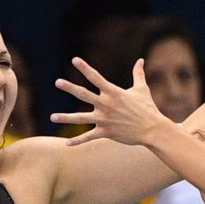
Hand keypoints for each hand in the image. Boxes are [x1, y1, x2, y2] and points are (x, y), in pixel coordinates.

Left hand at [51, 57, 168, 145]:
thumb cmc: (148, 108)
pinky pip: (88, 137)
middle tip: (57, 82)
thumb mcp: (142, 89)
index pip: (96, 77)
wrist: (152, 129)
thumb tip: (141, 60)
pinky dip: (77, 141)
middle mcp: (106, 104)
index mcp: (113, 92)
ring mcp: (104, 119)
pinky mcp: (106, 132)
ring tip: (52, 117)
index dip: (85, 68)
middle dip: (70, 88)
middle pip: (83, 95)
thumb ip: (138, 74)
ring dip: (65, 118)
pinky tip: (66, 144)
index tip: (74, 60)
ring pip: (80, 118)